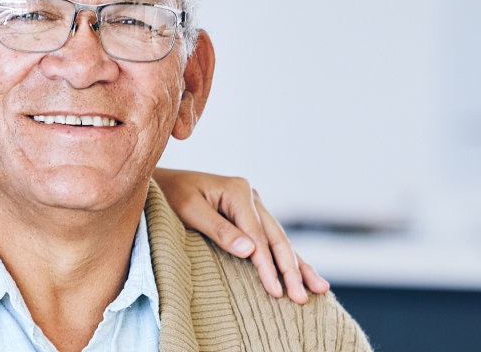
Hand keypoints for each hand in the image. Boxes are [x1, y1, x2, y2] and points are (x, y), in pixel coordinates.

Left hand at [151, 167, 328, 302]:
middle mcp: (251, 196)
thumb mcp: (189, 210)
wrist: (160, 184)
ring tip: (319, 288)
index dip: (267, 265)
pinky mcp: (250, 216)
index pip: (258, 235)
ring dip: (299, 266)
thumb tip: (251, 251)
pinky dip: (288, 258)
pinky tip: (304, 273)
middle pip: (276, 238)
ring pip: (281, 240)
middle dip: (290, 270)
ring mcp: (253, 205)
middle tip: (301, 297)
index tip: (275, 290)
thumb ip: (219, 230)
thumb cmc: (170, 196)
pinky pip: (272, 239)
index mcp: (238, 190)